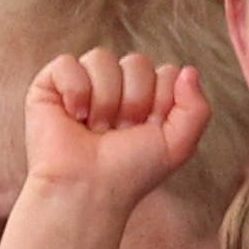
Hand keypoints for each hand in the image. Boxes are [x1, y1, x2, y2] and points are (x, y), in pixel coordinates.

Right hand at [25, 48, 210, 213]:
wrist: (89, 189)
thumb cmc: (131, 172)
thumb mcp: (179, 145)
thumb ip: (197, 109)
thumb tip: (189, 70)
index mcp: (149, 99)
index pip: (166, 73)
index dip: (160, 103)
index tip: (147, 132)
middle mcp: (118, 87)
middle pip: (137, 62)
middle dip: (133, 102)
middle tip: (119, 133)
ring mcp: (85, 83)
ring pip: (103, 59)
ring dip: (104, 101)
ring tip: (96, 129)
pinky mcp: (51, 84)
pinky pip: (68, 63)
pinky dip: (75, 91)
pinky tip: (74, 117)